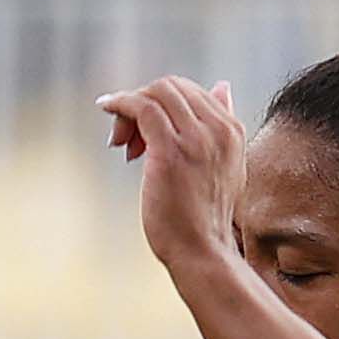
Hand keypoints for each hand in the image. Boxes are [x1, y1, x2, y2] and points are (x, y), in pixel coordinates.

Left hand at [95, 76, 252, 287]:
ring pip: (156, 93)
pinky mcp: (170, 152)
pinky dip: (120, 103)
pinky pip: (142, 108)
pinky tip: (107, 107)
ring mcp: (195, 139)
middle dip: (143, 102)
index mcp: (231, 129)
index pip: (192, 90)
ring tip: (121, 141)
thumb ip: (222, 125)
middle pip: (171, 87)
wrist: (203, 252)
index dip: (162, 103)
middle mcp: (217, 129)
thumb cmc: (206, 218)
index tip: (143, 132)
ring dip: (129, 106)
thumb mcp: (225, 164)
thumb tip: (222, 86)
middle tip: (127, 138)